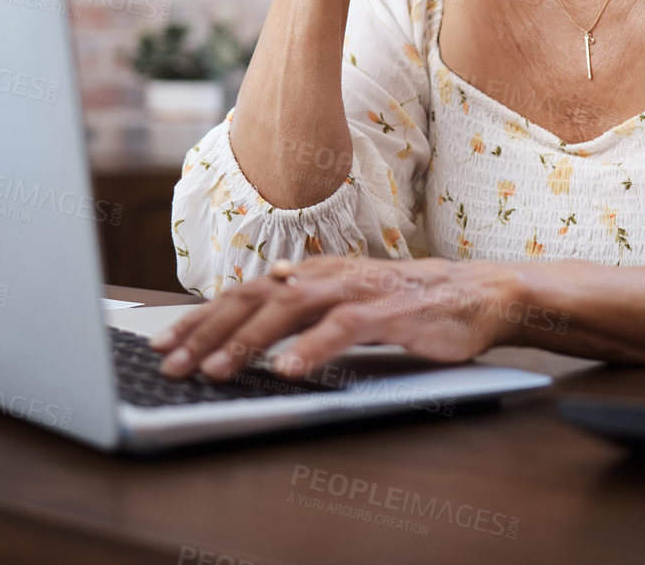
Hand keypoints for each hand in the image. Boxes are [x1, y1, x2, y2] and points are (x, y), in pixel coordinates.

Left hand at [151, 257, 522, 381]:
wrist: (479, 294)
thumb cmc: (411, 303)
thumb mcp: (348, 300)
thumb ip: (305, 306)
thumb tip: (256, 314)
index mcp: (312, 274)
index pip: (243, 293)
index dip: (200, 318)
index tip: (165, 345)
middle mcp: (327, 276)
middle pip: (253, 298)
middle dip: (207, 332)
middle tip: (171, 364)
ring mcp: (358, 291)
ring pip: (289, 309)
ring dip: (248, 341)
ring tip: (216, 370)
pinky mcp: (390, 312)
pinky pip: (343, 328)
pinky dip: (312, 347)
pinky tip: (286, 368)